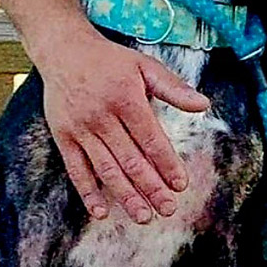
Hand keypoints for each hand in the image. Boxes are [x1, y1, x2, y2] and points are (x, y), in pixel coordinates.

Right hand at [38, 31, 209, 224]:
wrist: (63, 50)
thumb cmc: (109, 61)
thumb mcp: (144, 65)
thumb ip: (173, 88)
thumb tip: (203, 105)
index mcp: (125, 98)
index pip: (151, 139)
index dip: (167, 164)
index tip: (181, 184)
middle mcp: (102, 116)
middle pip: (130, 159)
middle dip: (151, 187)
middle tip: (168, 208)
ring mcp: (80, 128)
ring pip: (106, 168)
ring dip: (125, 195)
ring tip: (143, 216)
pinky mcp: (63, 136)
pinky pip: (76, 169)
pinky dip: (87, 192)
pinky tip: (101, 212)